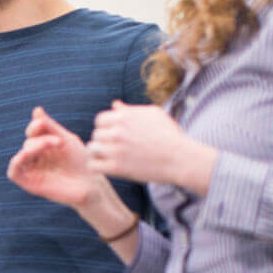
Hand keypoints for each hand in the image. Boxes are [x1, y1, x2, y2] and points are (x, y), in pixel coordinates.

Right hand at [7, 107, 99, 208]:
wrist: (91, 183)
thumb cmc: (81, 162)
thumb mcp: (66, 139)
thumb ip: (50, 127)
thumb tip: (36, 110)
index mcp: (44, 147)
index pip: (32, 133)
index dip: (35, 126)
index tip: (44, 122)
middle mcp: (36, 159)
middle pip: (28, 143)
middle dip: (42, 139)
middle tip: (59, 141)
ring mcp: (32, 171)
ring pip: (22, 155)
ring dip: (34, 147)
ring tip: (51, 145)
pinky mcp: (29, 184)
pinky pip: (14, 172)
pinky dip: (18, 161)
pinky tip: (28, 154)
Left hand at [88, 101, 216, 192]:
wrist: (180, 158)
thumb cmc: (169, 135)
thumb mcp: (153, 115)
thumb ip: (131, 110)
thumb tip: (114, 104)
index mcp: (124, 117)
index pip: (99, 120)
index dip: (106, 128)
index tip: (115, 136)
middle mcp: (117, 132)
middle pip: (96, 135)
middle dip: (104, 141)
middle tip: (116, 148)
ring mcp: (115, 150)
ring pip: (92, 149)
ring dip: (99, 154)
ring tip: (111, 157)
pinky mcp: (117, 167)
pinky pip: (93, 165)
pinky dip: (98, 167)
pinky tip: (108, 167)